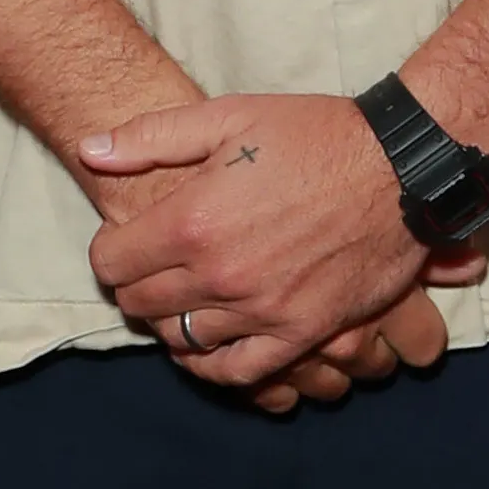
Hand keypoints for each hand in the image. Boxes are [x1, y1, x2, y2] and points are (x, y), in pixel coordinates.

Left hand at [82, 93, 488, 395]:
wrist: (397, 167)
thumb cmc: (312, 134)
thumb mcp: (227, 116)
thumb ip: (152, 137)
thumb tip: (91, 151)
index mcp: (192, 220)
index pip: (111, 263)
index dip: (109, 250)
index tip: (124, 240)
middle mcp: (219, 275)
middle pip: (141, 305)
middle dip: (135, 285)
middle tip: (150, 267)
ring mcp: (261, 310)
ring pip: (182, 340)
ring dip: (171, 321)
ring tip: (181, 297)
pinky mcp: (301, 333)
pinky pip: (237, 372)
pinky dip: (211, 366)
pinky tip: (207, 346)